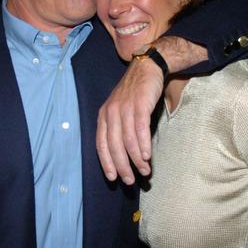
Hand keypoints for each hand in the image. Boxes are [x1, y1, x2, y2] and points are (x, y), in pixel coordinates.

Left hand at [96, 36, 206, 184]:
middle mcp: (111, 112)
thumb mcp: (120, 110)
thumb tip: (125, 156)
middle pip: (114, 145)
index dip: (106, 162)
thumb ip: (119, 129)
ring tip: (145, 171)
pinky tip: (146, 156)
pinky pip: (139, 128)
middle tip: (130, 180)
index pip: (101, 144)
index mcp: (103, 116)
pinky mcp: (139, 104)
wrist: (146, 67)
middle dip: (122, 165)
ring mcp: (124, 107)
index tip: (113, 178)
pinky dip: (142, 144)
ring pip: (127, 139)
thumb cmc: (134, 93)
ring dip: (136, 159)